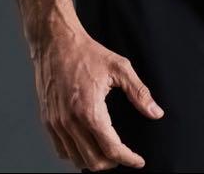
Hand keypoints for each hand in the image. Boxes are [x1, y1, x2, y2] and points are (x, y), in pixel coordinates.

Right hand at [31, 19, 164, 169]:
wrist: (55, 41)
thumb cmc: (86, 52)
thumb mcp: (119, 67)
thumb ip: (139, 93)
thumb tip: (156, 112)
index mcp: (89, 111)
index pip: (111, 149)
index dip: (128, 159)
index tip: (138, 161)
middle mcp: (70, 121)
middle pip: (94, 161)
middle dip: (113, 163)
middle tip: (124, 154)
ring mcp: (56, 123)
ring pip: (76, 159)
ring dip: (94, 160)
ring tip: (107, 150)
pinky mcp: (48, 120)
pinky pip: (61, 150)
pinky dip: (76, 154)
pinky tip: (87, 144)